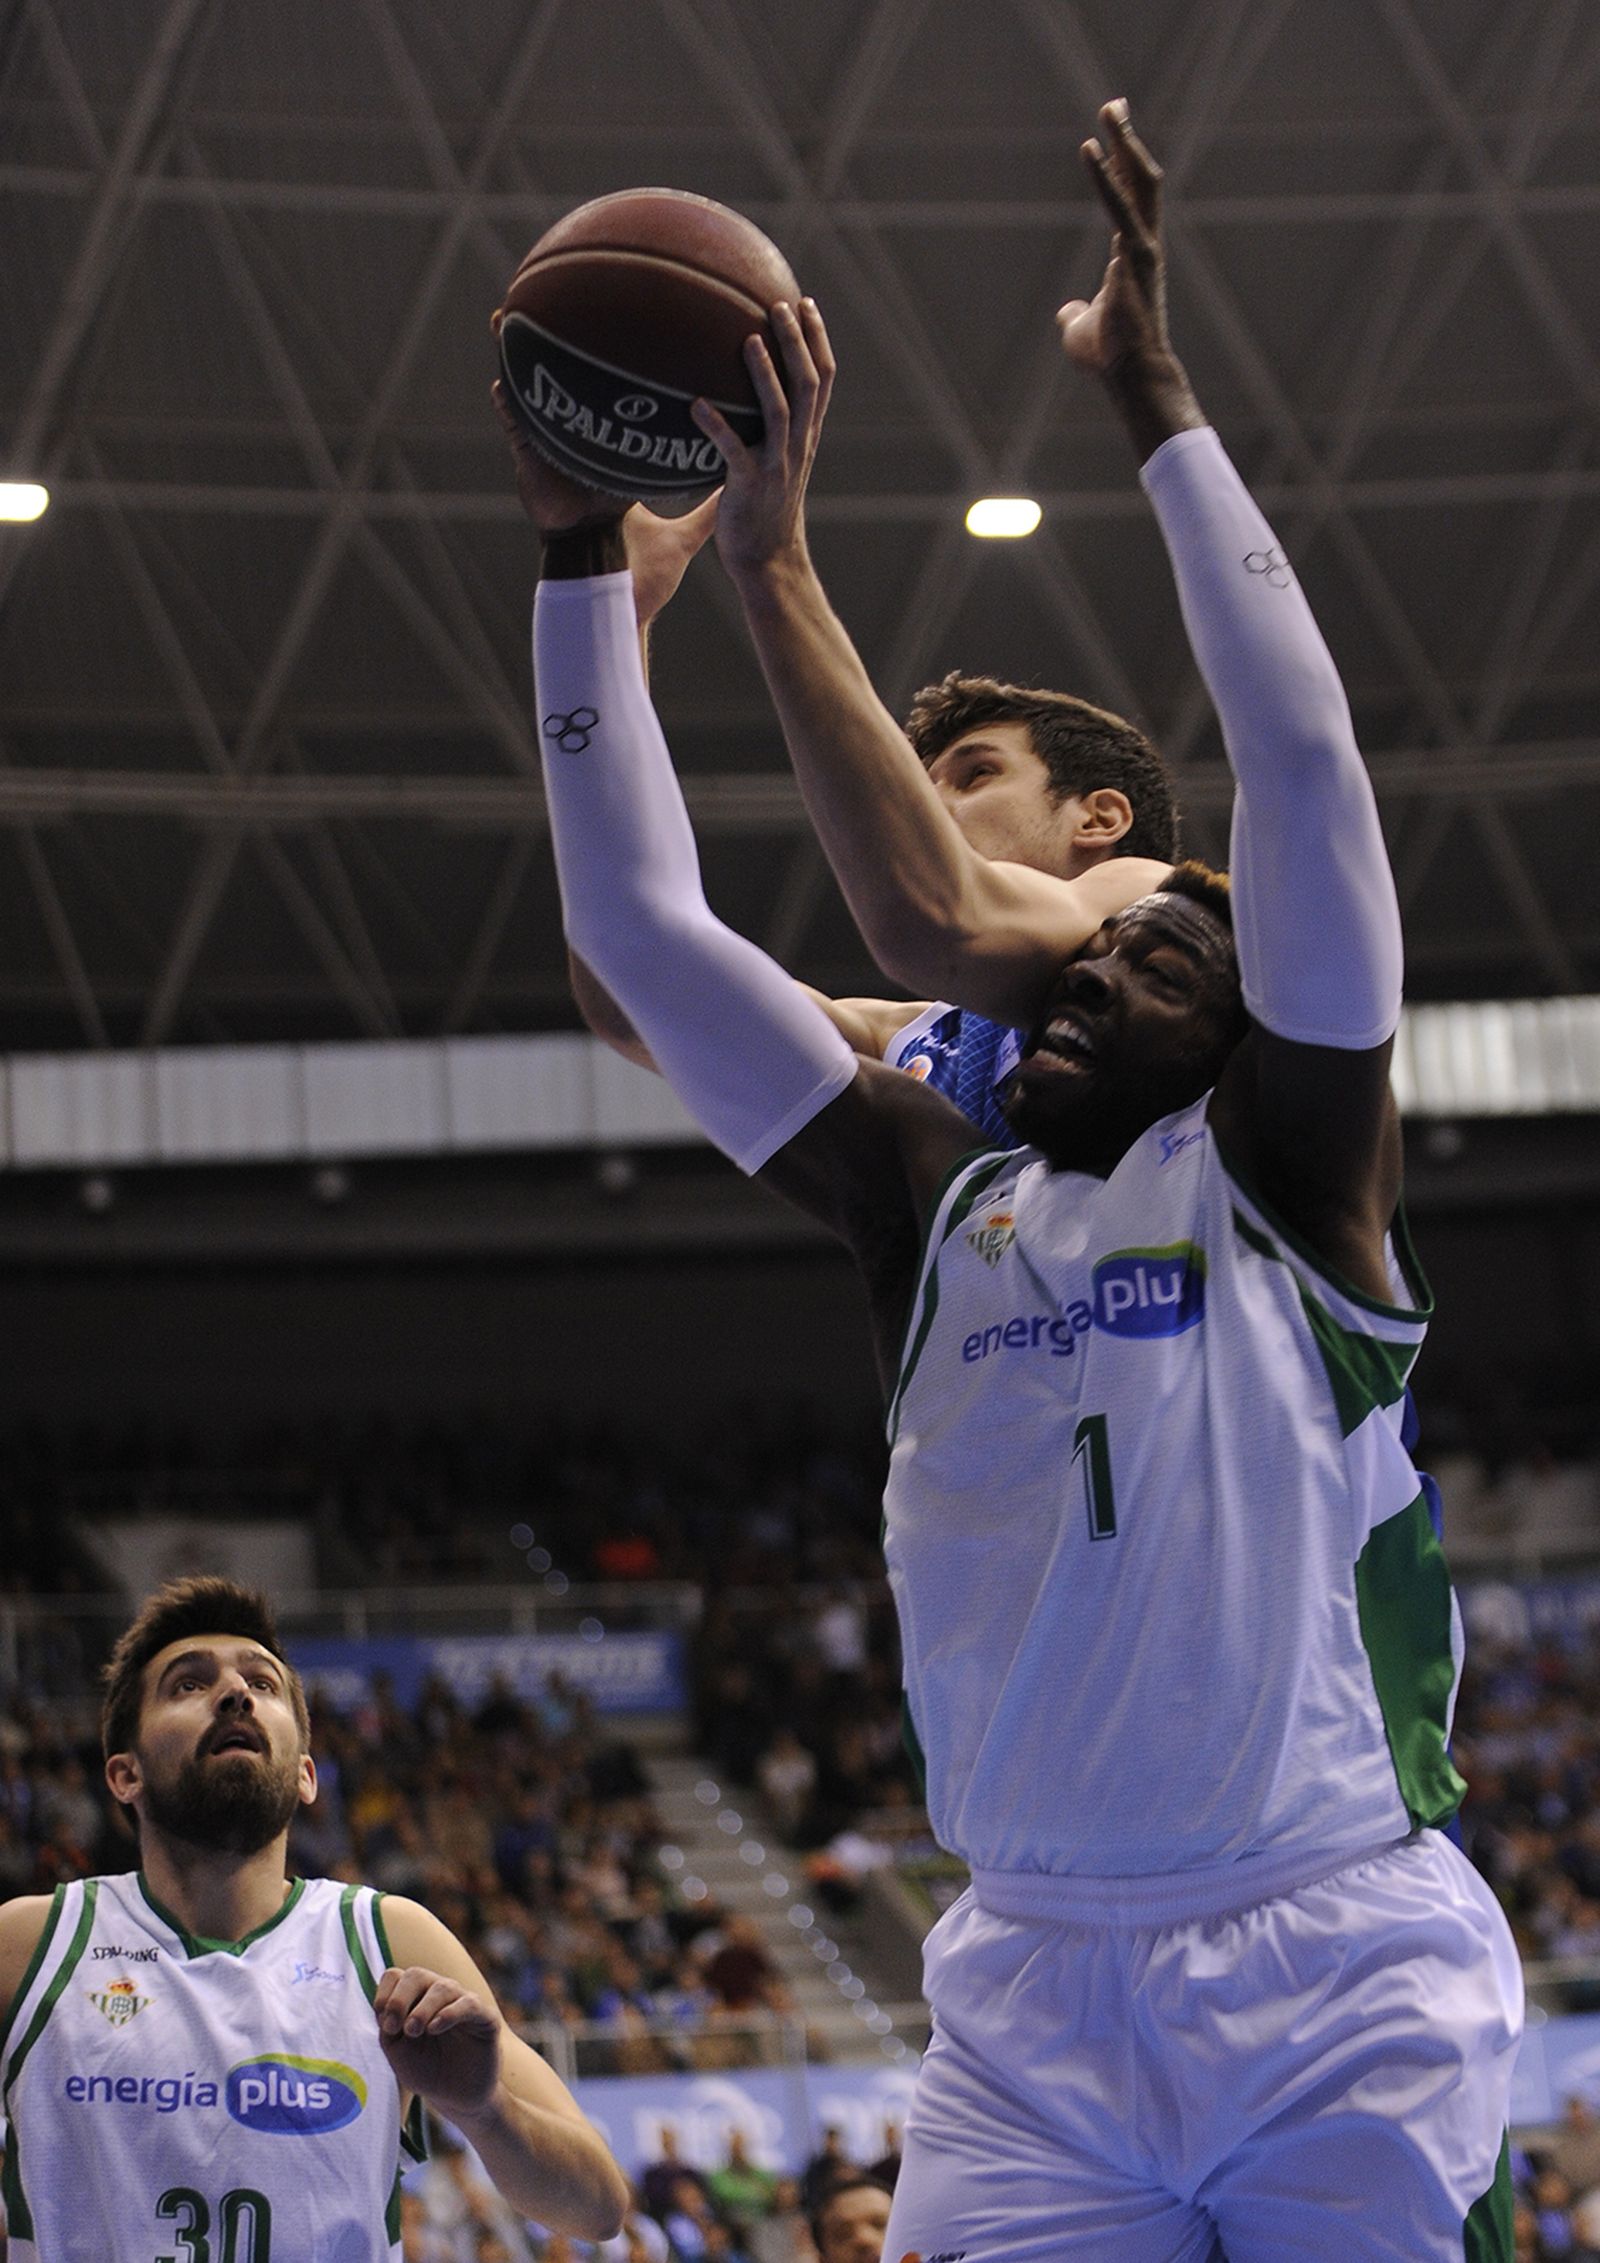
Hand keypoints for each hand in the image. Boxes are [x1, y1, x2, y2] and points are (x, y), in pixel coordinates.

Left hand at [374, 1962, 499, 2122]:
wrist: (456, 2097)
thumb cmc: (425, 2070)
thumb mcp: (398, 2052)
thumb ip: (388, 2028)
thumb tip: (385, 2007)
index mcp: (414, 1998)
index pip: (395, 1977)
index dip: (385, 1996)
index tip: (385, 2027)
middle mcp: (438, 1994)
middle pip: (416, 1975)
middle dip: (400, 1999)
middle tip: (394, 2028)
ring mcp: (463, 2002)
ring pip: (442, 1987)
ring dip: (422, 2009)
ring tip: (413, 2032)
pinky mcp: (485, 2017)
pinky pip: (469, 2003)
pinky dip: (449, 2013)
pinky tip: (435, 2028)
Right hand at [493, 340, 716, 619]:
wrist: (614, 599)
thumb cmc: (642, 571)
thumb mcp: (685, 533)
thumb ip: (712, 508)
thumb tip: (742, 490)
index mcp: (618, 462)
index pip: (616, 413)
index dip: (616, 381)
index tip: (625, 341)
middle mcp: (587, 455)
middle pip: (573, 395)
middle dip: (562, 354)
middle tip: (558, 301)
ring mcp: (559, 462)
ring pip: (536, 402)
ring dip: (520, 363)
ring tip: (508, 320)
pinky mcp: (539, 476)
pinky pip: (520, 435)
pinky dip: (509, 409)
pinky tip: (499, 380)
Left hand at [689, 298, 833, 581]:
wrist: (768, 562)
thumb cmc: (762, 512)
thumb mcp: (772, 464)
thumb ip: (762, 431)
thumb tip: (731, 398)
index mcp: (806, 437)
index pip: (823, 380)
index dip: (818, 340)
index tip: (806, 304)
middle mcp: (798, 445)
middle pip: (807, 384)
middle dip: (796, 342)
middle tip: (779, 304)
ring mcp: (777, 465)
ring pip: (780, 410)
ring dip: (765, 374)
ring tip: (748, 339)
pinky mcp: (750, 485)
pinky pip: (733, 450)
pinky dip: (716, 426)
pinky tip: (694, 405)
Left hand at [1057, 99, 1172, 382]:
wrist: (1131, 376)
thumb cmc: (1110, 356)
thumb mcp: (1081, 329)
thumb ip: (1076, 313)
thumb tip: (1067, 312)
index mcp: (1132, 255)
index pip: (1129, 199)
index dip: (1120, 166)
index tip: (1112, 137)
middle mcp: (1143, 244)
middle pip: (1141, 179)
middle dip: (1128, 139)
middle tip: (1113, 104)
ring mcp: (1143, 248)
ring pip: (1140, 181)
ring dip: (1125, 141)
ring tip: (1110, 108)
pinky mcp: (1136, 256)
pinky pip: (1118, 206)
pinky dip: (1105, 176)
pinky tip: (1092, 150)